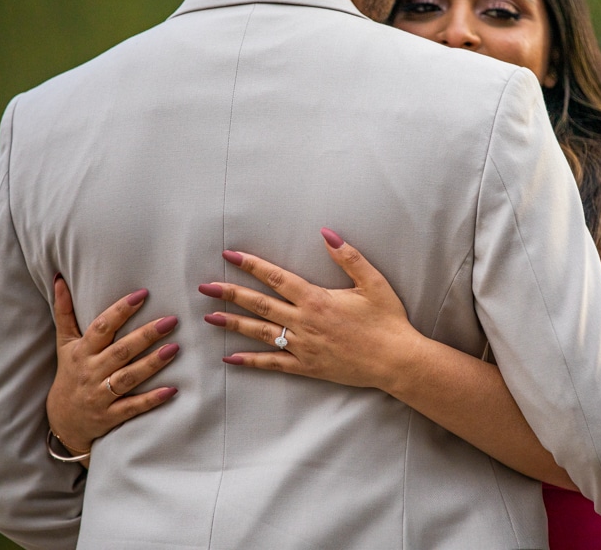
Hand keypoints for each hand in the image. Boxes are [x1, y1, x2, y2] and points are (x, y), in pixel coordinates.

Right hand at [46, 276, 179, 458]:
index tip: (142, 294)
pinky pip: (133, 407)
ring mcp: (100, 395)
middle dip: (146, 335)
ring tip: (175, 348)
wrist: (63, 420)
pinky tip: (173, 389)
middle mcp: (91, 371)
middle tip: (171, 320)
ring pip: (128, 377)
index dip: (120, 310)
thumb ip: (65, 312)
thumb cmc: (71, 373)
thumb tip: (60, 279)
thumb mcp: (65, 344)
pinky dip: (152, 399)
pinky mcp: (110, 416)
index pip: (101, 327)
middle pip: (120, 351)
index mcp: (82, 351)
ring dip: (152, 364)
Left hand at [199, 228, 423, 390]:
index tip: (230, 255)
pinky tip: (231, 358)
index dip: (251, 265)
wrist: (396, 360)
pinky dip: (250, 361)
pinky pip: (273, 363)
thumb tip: (326, 233)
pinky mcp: (307, 367)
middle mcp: (304, 322)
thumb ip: (348, 257)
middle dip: (230, 293)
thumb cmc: (387, 321)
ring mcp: (303, 346)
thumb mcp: (373, 283)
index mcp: (317, 299)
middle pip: (259, 304)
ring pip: (260, 333)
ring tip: (209, 317)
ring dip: (233, 324)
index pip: (276, 277)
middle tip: (205, 287)